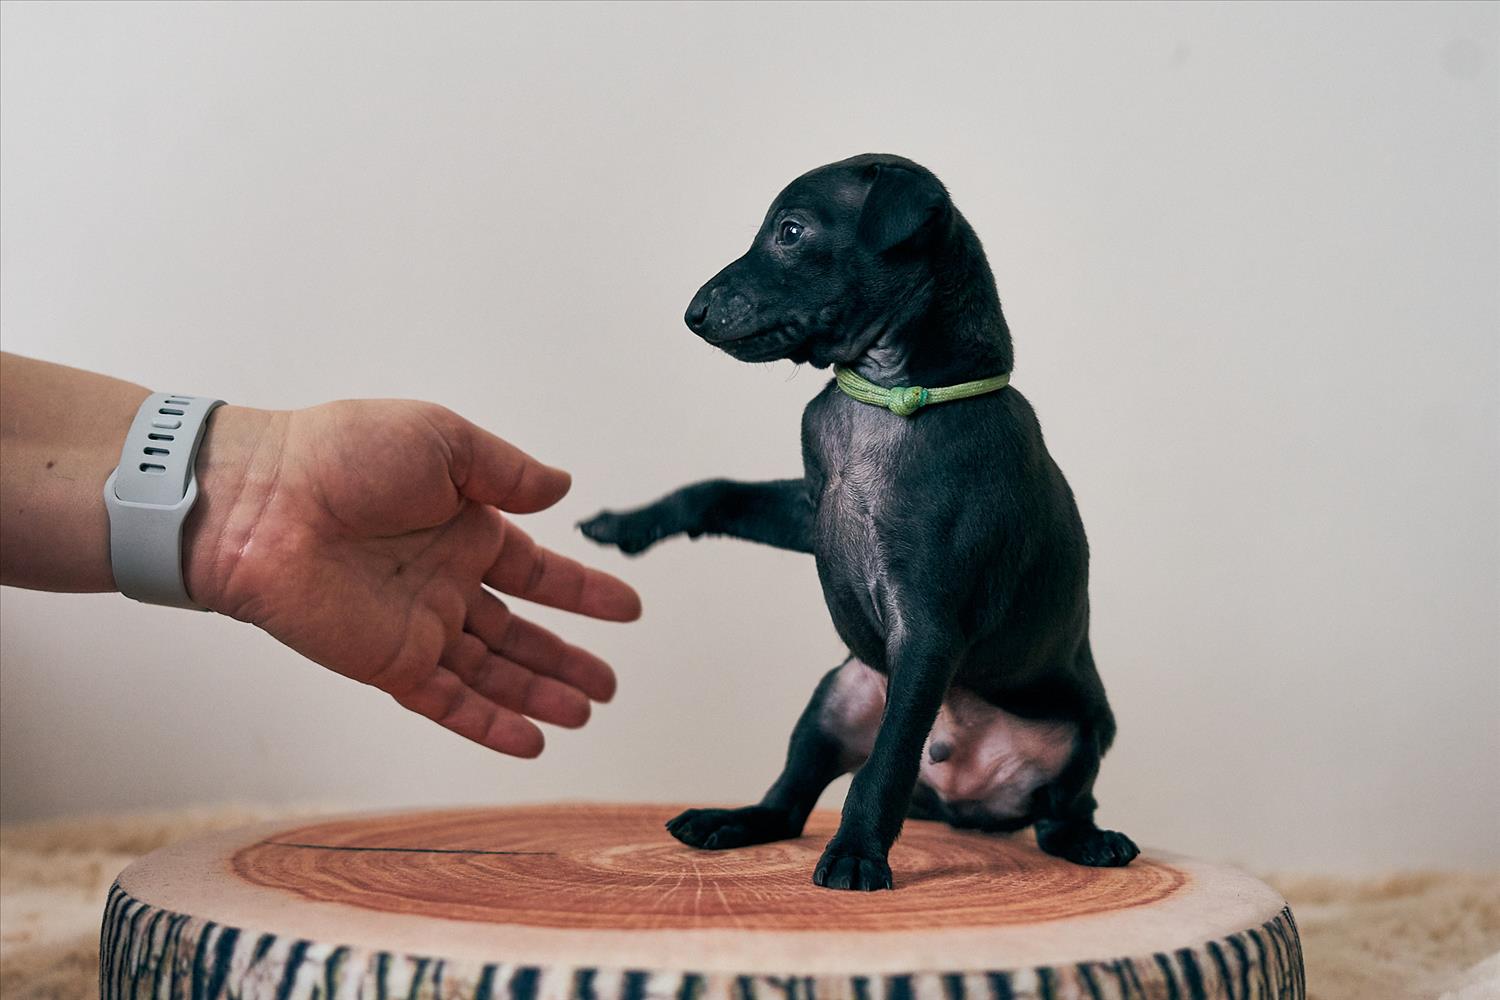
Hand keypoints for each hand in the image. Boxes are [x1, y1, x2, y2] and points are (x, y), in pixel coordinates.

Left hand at [182, 399, 640, 757]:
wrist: (260, 501)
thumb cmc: (342, 455)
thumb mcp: (442, 441)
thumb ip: (507, 473)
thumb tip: (562, 487)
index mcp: (462, 527)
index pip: (536, 570)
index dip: (582, 592)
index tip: (627, 608)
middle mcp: (445, 580)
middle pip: (520, 633)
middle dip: (565, 659)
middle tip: (610, 684)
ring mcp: (419, 625)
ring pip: (493, 672)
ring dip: (539, 694)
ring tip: (586, 711)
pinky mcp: (389, 661)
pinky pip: (449, 701)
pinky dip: (490, 723)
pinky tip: (532, 739)